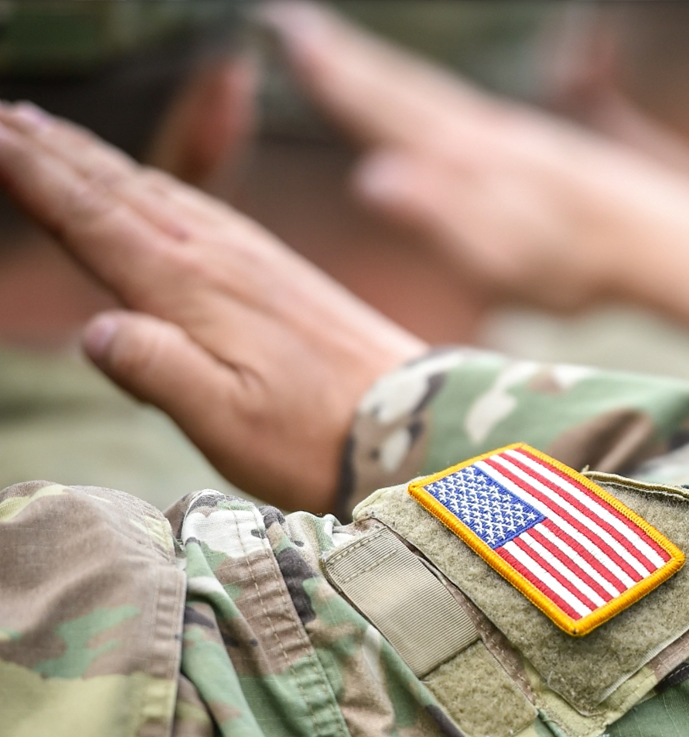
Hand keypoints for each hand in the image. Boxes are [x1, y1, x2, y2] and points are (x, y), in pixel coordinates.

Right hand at [0, 102, 426, 512]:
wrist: (414, 424)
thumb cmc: (316, 437)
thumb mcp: (228, 422)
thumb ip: (161, 373)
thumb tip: (97, 330)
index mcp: (194, 290)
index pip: (97, 221)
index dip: (38, 179)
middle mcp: (221, 259)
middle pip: (121, 190)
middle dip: (57, 151)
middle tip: (3, 115)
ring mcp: (255, 258)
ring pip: (160, 191)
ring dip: (102, 159)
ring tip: (52, 132)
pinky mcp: (280, 270)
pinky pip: (205, 207)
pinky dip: (160, 183)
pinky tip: (153, 185)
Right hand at [263, 2, 688, 342]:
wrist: (668, 243)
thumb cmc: (585, 263)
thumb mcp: (506, 258)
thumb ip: (440, 216)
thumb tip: (373, 176)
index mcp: (468, 160)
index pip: (386, 110)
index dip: (334, 78)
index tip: (287, 36)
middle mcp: (488, 135)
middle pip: (406, 88)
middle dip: (348, 59)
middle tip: (294, 24)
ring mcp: (519, 138)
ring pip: (438, 96)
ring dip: (389, 73)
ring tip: (351, 54)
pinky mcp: (545, 151)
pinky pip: (470, 112)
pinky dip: (437, 101)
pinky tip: (441, 110)